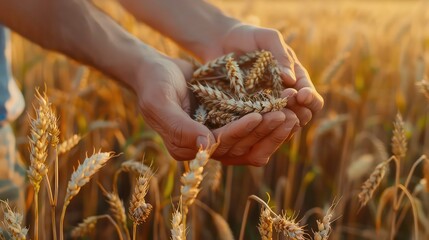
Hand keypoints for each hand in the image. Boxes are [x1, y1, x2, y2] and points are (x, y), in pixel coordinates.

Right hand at [134, 56, 297, 165]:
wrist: (158, 72)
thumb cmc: (154, 83)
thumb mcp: (159, 102)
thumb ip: (178, 126)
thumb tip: (207, 145)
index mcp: (185, 147)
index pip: (218, 144)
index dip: (239, 131)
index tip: (259, 115)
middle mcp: (203, 149)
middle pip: (239, 148)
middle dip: (263, 132)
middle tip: (286, 114)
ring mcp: (217, 140)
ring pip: (251, 146)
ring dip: (272, 132)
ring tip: (292, 114)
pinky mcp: (228, 129)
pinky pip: (253, 136)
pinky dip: (270, 128)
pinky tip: (286, 113)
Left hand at [204, 24, 323, 125]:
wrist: (219, 43)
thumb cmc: (248, 37)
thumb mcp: (267, 38)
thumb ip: (281, 55)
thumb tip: (291, 80)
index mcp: (295, 79)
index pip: (311, 97)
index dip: (310, 99)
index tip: (300, 95)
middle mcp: (284, 97)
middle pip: (301, 116)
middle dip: (298, 113)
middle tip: (286, 103)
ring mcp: (266, 108)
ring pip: (281, 126)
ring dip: (280, 123)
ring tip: (271, 114)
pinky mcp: (247, 114)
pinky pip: (257, 127)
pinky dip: (259, 128)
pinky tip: (253, 122)